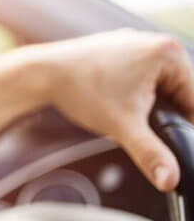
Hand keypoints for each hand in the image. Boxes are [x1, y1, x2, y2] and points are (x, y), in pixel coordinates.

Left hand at [25, 29, 193, 191]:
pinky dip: (135, 93)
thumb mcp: (123, 127)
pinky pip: (140, 76)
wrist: (41, 74)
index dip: (186, 126)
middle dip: (165, 114)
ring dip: (150, 104)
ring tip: (126, 112)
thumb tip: (171, 179)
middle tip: (140, 126)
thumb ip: (152, 154)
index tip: (175, 141)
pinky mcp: (119, 49)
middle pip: (180, 91)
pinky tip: (118, 102)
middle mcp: (155, 41)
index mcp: (169, 52)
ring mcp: (136, 43)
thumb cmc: (80, 90)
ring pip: (159, 85)